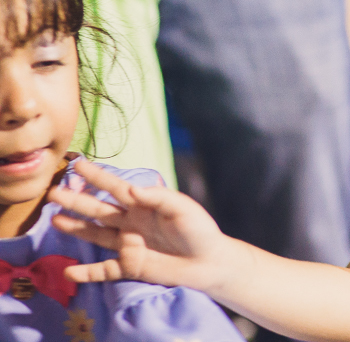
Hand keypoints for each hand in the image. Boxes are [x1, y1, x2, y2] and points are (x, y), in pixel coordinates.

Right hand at [49, 158, 240, 291]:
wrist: (210, 262)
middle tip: (53, 192)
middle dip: (76, 201)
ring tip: (54, 220)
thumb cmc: (199, 230)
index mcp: (144, 205)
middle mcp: (131, 223)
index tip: (77, 164)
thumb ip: (157, 197)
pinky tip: (68, 271)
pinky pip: (104, 271)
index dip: (97, 177)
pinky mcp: (130, 267)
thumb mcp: (182, 208)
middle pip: (98, 210)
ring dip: (75, 228)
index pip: (116, 188)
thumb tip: (129, 189)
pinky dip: (86, 273)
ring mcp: (128, 245)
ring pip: (96, 235)